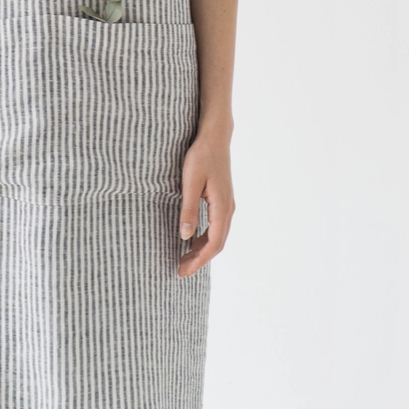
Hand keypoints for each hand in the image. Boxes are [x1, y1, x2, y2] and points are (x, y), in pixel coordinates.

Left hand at [177, 132, 234, 277]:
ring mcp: (226, 204)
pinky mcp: (222, 199)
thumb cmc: (201, 157)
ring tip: (183, 259)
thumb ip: (188, 209)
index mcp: (222, 207)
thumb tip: (184, 236)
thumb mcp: (190, 183)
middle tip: (180, 270)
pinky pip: (216, 226)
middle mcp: (228, 209)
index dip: (199, 261)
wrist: (214, 137)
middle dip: (199, 259)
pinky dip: (204, 238)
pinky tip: (191, 240)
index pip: (213, 244)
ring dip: (201, 250)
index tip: (183, 271)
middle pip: (217, 244)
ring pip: (217, 236)